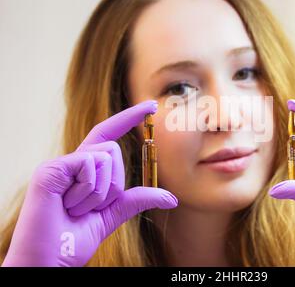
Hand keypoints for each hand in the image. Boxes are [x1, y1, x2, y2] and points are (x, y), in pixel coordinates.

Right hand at [2, 100, 177, 266]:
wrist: (50, 259)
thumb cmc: (75, 238)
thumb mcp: (113, 215)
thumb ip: (138, 200)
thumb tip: (172, 198)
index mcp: (86, 169)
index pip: (109, 133)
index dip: (129, 117)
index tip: (151, 106)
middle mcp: (73, 162)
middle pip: (112, 149)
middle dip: (113, 185)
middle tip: (89, 208)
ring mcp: (61, 164)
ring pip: (104, 156)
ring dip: (99, 192)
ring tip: (76, 209)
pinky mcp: (51, 169)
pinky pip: (89, 164)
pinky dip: (88, 190)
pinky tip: (68, 204)